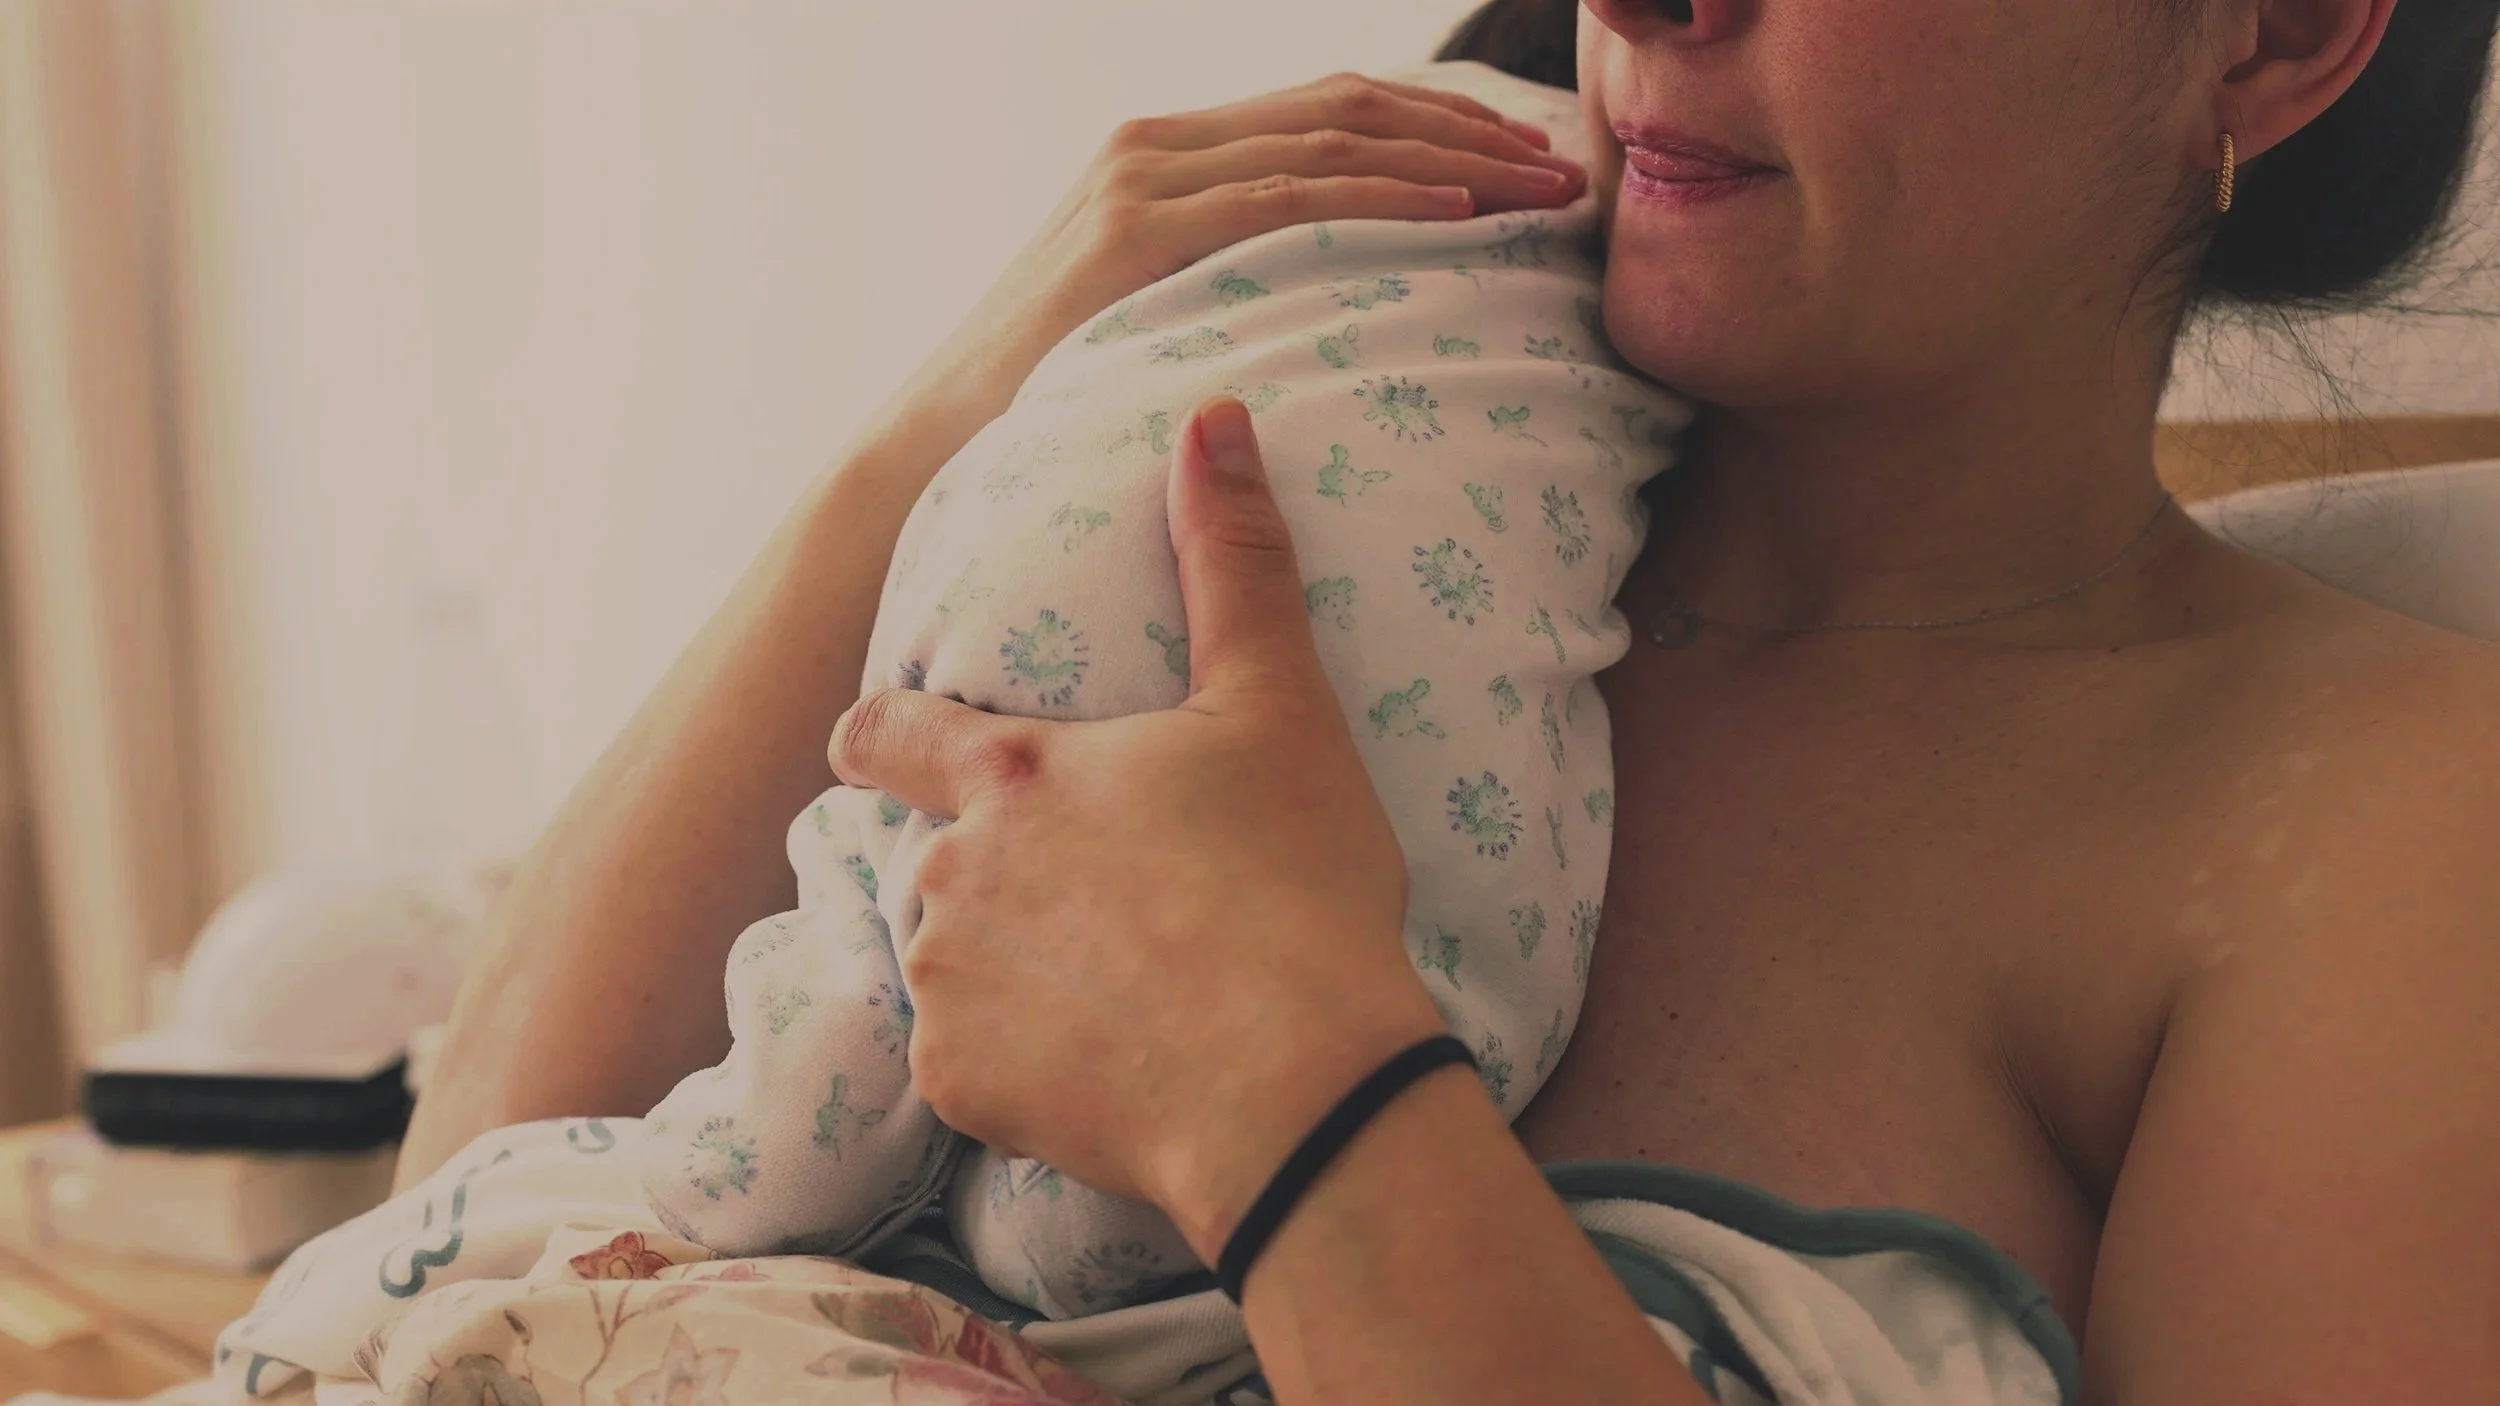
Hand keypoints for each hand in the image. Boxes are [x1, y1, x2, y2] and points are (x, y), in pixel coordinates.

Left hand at [826, 396, 1450, 1262]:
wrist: (1299, 1091)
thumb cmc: (1293, 887)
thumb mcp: (1279, 706)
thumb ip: (1234, 561)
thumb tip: (1214, 415)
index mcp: (1013, 776)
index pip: (886, 733)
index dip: (878, 734)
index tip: (877, 744)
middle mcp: (949, 874)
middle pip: (936, 863)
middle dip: (998, 878)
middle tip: (1109, 910)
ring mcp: (946, 988)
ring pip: (955, 967)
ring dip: (1010, 973)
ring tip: (1124, 993)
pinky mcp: (960, 1090)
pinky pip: (975, 1068)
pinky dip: (1026, 1067)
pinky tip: (1114, 1066)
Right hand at [918, 70, 1588, 413]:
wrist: (940, 444)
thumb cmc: (1057, 402)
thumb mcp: (1163, 316)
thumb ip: (1237, 281)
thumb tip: (1343, 308)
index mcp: (1171, 152)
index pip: (1334, 110)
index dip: (1443, 121)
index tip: (1532, 155)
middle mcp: (1159, 143)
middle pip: (1350, 106)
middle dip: (1472, 128)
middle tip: (1569, 170)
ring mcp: (1144, 176)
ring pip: (1334, 139)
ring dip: (1457, 159)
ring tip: (1544, 189)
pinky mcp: (1137, 228)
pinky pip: (1292, 197)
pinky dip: (1387, 196)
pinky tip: (1462, 211)